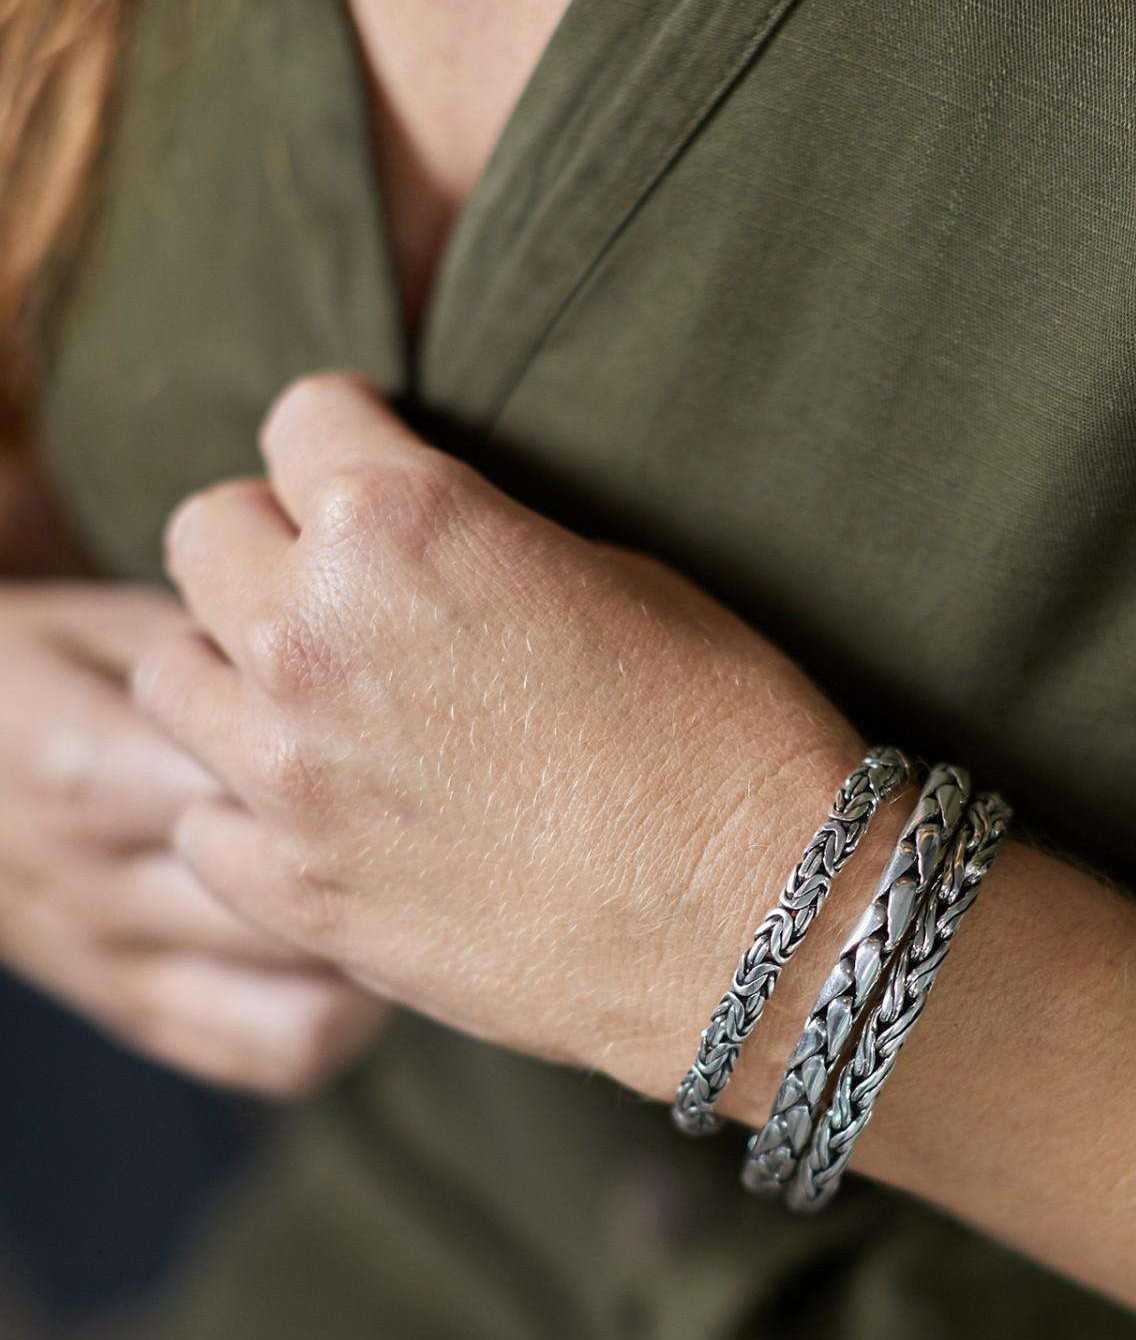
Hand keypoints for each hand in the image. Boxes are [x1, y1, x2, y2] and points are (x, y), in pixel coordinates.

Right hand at [0, 582, 385, 1094]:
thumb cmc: (50, 670)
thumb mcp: (110, 631)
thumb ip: (217, 659)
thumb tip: (360, 669)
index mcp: (83, 771)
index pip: (252, 797)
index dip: (357, 777)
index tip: (433, 744)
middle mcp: (94, 888)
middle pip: (295, 916)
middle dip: (389, 876)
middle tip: (461, 825)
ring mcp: (113, 969)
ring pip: (298, 1010)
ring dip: (381, 964)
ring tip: (424, 897)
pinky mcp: (136, 1016)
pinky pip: (269, 1056)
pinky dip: (342, 1021)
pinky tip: (368, 956)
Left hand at [137, 373, 860, 1096]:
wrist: (762, 923)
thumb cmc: (726, 735)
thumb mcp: (622, 580)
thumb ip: (481, 545)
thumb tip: (428, 550)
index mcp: (400, 526)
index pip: (299, 416)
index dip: (351, 439)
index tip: (379, 471)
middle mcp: (311, 638)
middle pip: (206, 532)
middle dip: (271, 541)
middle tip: (348, 588)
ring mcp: (287, 777)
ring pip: (168, 671)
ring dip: (236, 667)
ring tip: (322, 700)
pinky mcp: (298, 895)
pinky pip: (199, 819)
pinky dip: (245, 804)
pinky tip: (326, 812)